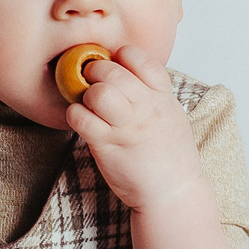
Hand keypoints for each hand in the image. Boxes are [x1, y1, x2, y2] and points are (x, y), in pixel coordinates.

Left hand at [64, 46, 206, 216]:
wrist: (174, 192)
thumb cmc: (170, 154)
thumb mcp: (171, 114)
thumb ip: (153, 93)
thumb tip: (128, 72)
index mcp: (162, 96)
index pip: (140, 59)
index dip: (121, 56)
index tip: (114, 64)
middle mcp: (146, 108)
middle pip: (112, 72)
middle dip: (94, 71)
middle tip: (90, 81)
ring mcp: (126, 127)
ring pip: (98, 93)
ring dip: (85, 93)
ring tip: (88, 103)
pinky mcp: (107, 146)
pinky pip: (81, 118)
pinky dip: (74, 115)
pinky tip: (80, 121)